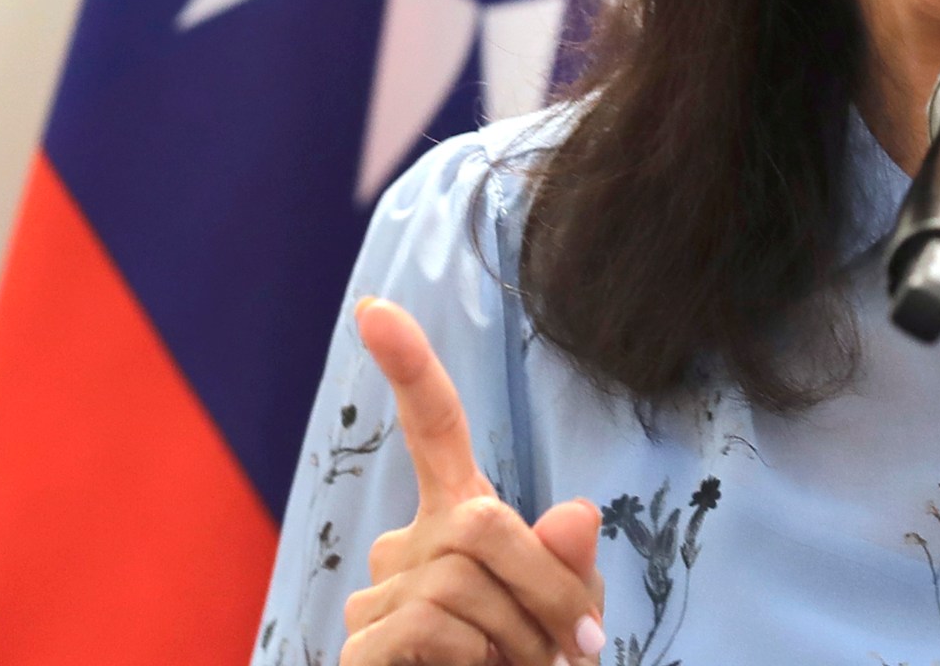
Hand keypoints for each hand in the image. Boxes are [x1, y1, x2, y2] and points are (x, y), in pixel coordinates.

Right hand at [339, 296, 607, 665]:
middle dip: (545, 585)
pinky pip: (430, 628)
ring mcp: (374, 596)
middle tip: (576, 649)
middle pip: (480, 521)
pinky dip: (477, 661)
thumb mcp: (567, 618)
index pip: (434, 430)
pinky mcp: (359, 648)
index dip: (409, 368)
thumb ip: (570, 568)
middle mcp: (407, 546)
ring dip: (520, 638)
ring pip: (462, 582)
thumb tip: (579, 511)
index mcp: (457, 519)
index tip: (375, 309)